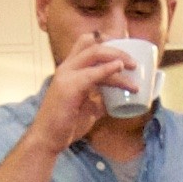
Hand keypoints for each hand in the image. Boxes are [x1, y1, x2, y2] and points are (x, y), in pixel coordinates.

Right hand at [27, 38, 138, 154]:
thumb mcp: (88, 108)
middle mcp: (67, 67)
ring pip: (95, 54)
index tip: (126, 50)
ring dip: (118, 57)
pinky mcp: (69, 87)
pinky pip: (92, 73)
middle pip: (94, 44)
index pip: (86, 43)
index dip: (106, 41)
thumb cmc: (66, 125)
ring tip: (134, 68)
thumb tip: (116, 101)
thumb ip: (100, 100)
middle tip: (135, 63)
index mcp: (70, 70)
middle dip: (117, 49)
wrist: (47, 139)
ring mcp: (67, 75)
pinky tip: (119, 68)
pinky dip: (108, 69)